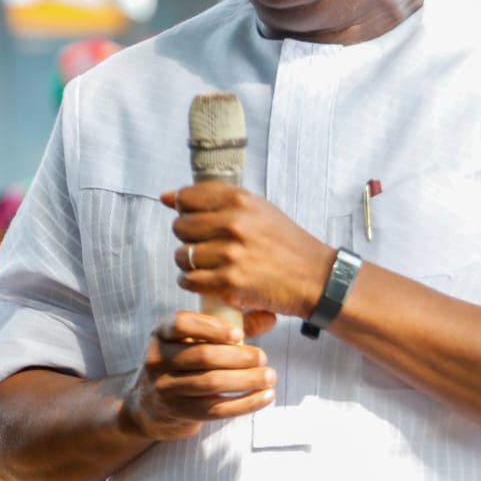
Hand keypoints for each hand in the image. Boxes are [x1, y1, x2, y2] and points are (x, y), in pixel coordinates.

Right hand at [120, 311, 275, 440]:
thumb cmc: (182, 363)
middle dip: (238, 356)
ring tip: (269, 377)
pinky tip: (265, 397)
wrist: (148, 405)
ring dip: (246, 380)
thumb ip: (229, 327)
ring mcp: (165, 388)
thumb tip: (270, 318)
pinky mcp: (178, 412)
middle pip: (202, 355)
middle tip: (263, 357)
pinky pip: (215, 409)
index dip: (212, 327)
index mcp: (161, 333)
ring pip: (211, 383)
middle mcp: (158, 359)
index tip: (239, 334)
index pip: (181, 323)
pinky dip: (245, 403)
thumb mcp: (194, 339)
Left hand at [161, 183, 334, 319]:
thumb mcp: (258, 210)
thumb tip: (167, 197)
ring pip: (183, 256)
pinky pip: (189, 280)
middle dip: (188, 237)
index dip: (184, 208)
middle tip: (207, 244)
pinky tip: (209, 279)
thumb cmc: (286, 244)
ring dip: (190, 262)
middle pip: (181, 227)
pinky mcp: (229, 284)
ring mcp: (230, 255)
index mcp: (240, 201)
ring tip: (209, 264)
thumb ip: (215, 201)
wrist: (313, 278)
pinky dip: (194, 282)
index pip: (187, 197)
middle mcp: (233, 224)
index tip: (191, 216)